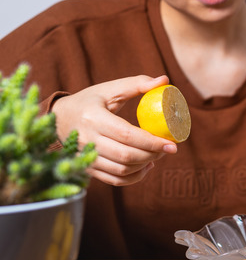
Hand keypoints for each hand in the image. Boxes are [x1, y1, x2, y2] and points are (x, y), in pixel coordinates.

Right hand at [51, 75, 177, 185]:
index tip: (171, 144)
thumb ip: (137, 84)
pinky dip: (134, 177)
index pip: (127, 135)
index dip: (151, 142)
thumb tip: (165, 80)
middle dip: (152, 154)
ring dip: (144, 165)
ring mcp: (85, 156)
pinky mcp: (87, 168)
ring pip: (121, 170)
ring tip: (157, 155)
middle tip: (167, 148)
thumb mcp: (109, 89)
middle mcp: (87, 139)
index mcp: (93, 117)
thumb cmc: (90, 101)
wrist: (59, 118)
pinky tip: (145, 166)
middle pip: (125, 155)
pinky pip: (114, 180)